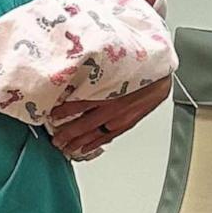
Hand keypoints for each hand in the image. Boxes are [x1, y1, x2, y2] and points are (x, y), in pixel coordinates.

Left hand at [47, 76, 171, 157]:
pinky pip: (107, 137)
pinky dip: (94, 143)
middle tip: (55, 139)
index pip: (80, 103)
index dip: (63, 111)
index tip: (50, 114)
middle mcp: (112, 106)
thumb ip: (95, 71)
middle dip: (67, 133)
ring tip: (65, 148)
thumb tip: (76, 69)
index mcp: (107, 89)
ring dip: (78, 142)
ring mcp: (120, 117)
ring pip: (94, 134)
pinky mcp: (127, 123)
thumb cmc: (139, 67)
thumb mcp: (115, 64)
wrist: (161, 76)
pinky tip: (85, 148)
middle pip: (84, 123)